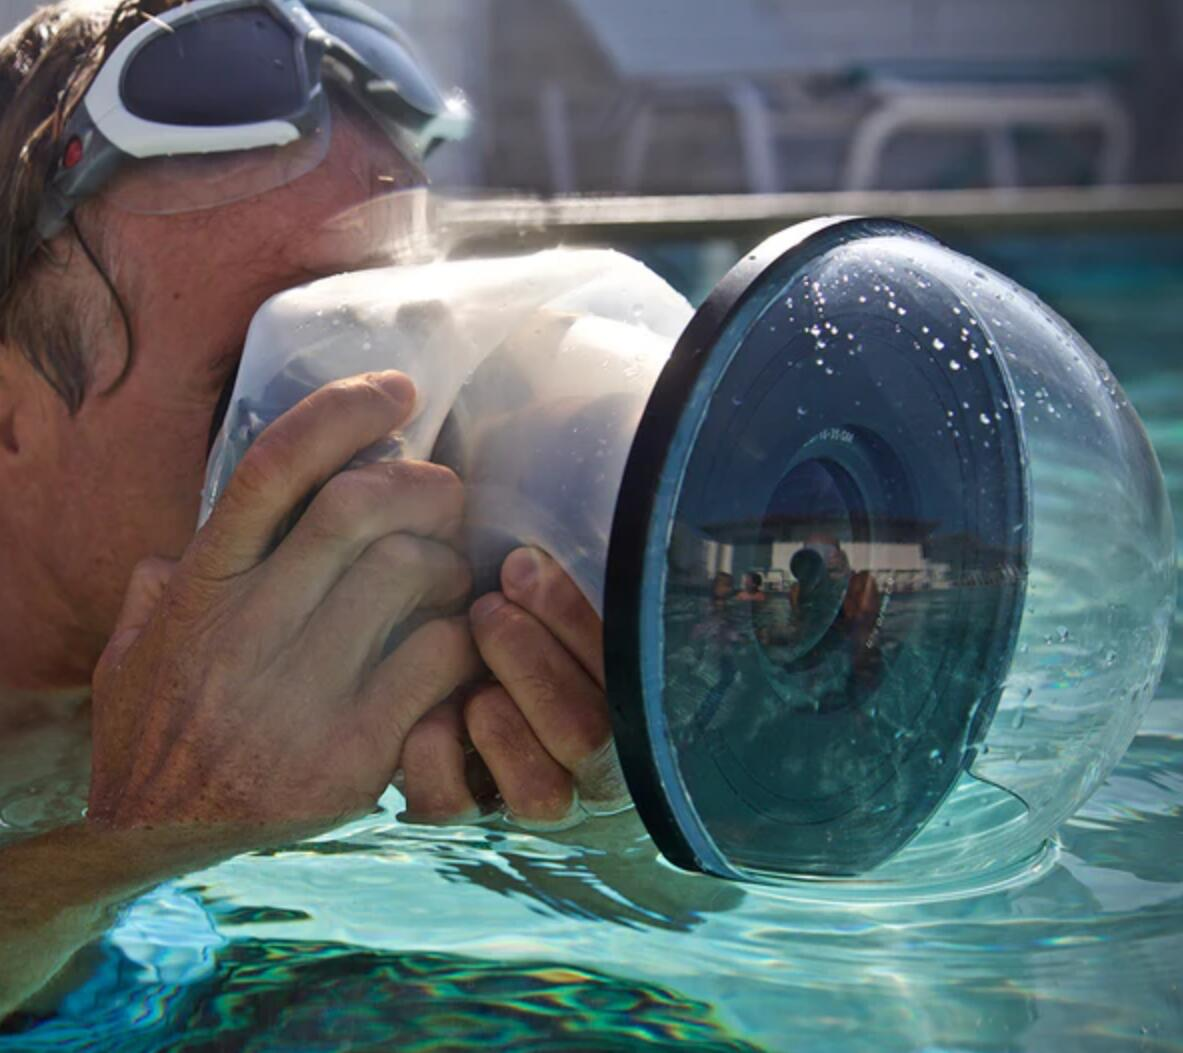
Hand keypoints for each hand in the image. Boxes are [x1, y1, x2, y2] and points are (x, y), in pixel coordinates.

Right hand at [88, 371, 482, 828]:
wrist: (152, 836)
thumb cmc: (155, 724)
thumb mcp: (134, 641)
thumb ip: (168, 580)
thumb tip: (202, 528)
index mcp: (200, 587)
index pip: (273, 470)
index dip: (343, 413)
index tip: (398, 390)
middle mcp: (245, 631)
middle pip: (359, 508)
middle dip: (423, 484)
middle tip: (446, 492)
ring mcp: (298, 695)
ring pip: (410, 574)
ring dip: (451, 562)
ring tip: (451, 577)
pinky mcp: (349, 756)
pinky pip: (438, 660)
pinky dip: (464, 638)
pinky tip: (458, 645)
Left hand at [400, 547, 628, 827]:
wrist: (469, 690)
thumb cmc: (535, 625)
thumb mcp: (563, 602)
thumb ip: (574, 579)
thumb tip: (540, 536)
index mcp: (638, 712)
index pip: (629, 678)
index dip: (574, 621)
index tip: (523, 565)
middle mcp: (601, 772)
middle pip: (587, 734)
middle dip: (532, 660)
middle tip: (488, 608)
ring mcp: (542, 804)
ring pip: (541, 791)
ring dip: (500, 716)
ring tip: (464, 655)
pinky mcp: (473, 820)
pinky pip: (461, 810)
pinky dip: (438, 759)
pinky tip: (429, 712)